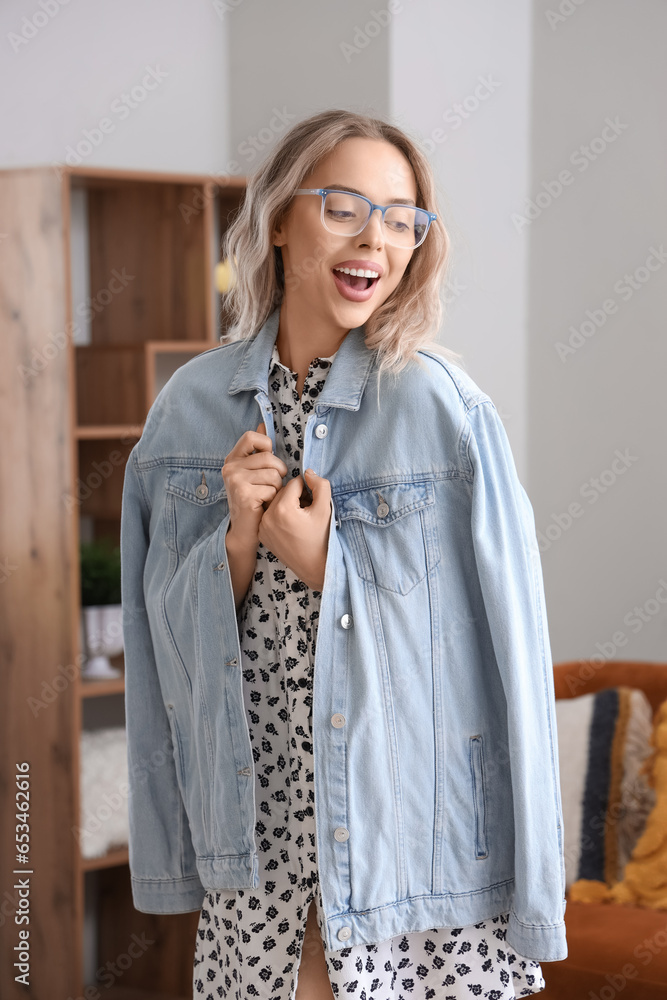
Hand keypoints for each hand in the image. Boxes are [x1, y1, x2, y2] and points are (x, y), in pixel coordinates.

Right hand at [222, 421, 287, 542]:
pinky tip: (264, 505)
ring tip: (266, 497)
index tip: (269, 461)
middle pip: (269, 458)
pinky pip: (272, 489)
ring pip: (273, 475)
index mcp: (233, 459)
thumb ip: (258, 450)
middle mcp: (230, 468)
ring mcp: (235, 480)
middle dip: (278, 473)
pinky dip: (273, 499)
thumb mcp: (254, 472)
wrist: (245, 530)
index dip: (267, 446)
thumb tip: (262, 425)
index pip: (252, 437)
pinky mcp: (243, 494)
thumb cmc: (254, 500)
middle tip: (271, 486)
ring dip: (277, 489)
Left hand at [258, 468, 331, 590]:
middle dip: (297, 497)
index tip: (313, 503)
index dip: (308, 490)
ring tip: (300, 519)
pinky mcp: (262, 534)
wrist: (315, 567)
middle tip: (308, 510)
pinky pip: (270, 515)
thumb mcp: (325, 509)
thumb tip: (307, 472)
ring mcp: (262, 527)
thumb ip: (320, 485)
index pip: (294, 483)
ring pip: (275, 502)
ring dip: (288, 505)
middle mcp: (268, 517)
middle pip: (283, 492)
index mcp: (282, 509)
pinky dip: (280, 516)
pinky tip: (291, 527)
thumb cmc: (322, 538)